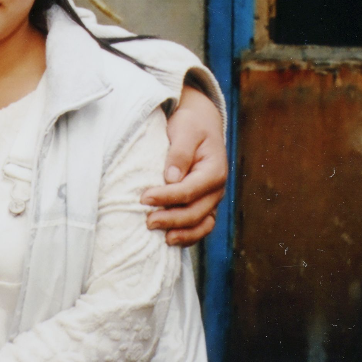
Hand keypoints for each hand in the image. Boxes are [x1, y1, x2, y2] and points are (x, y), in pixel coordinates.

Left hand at [144, 84, 225, 245]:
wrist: (202, 122)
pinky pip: (200, 225)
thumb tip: (171, 178)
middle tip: (148, 221)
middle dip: (171, 219)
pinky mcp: (204, 203)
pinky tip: (171, 239)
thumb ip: (179, 153)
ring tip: (161, 238)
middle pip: (196, 212)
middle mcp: (217, 188)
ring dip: (182, 233)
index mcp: (214, 170)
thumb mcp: (185, 130)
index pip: (189, 191)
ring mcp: (211, 198)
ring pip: (201, 224)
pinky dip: (188, 235)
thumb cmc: (192, 125)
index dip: (166, 197)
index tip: (144, 198)